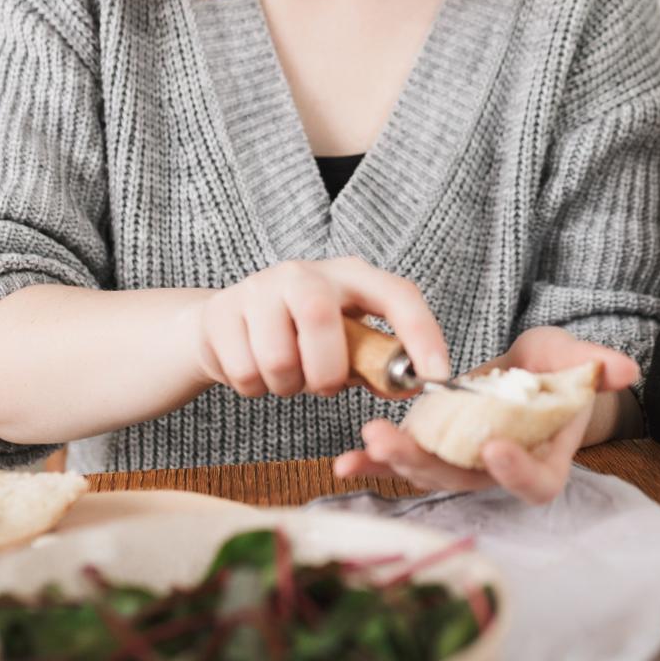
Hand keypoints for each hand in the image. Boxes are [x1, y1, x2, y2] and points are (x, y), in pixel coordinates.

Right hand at [184, 258, 448, 399]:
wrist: (227, 324)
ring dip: (287, 387)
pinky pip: (244, 373)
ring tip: (286, 375)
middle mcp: (305, 272)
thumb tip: (412, 384)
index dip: (422, 335)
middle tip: (321, 385)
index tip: (437, 376)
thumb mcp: (346, 342)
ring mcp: (259, 287)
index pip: (398, 295)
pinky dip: (254, 388)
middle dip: (325, 372)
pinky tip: (255, 369)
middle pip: (321, 321)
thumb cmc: (300, 336)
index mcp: (350, 275)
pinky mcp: (222, 311)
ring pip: (279, 360)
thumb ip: (377, 362)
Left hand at [332, 326, 639, 504]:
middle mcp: (498, 472)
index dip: (515, 472)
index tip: (493, 448)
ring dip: (394, 462)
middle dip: (429, 465)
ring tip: (364, 444)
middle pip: (466, 482)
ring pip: (429, 474)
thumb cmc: (559, 371)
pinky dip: (374, 464)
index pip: (535, 482)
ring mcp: (462, 464)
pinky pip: (402, 463)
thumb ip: (596, 367)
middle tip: (395, 445)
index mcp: (544, 460)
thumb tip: (624, 370)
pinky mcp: (433, 450)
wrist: (529, 373)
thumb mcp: (578, 361)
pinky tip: (344, 463)